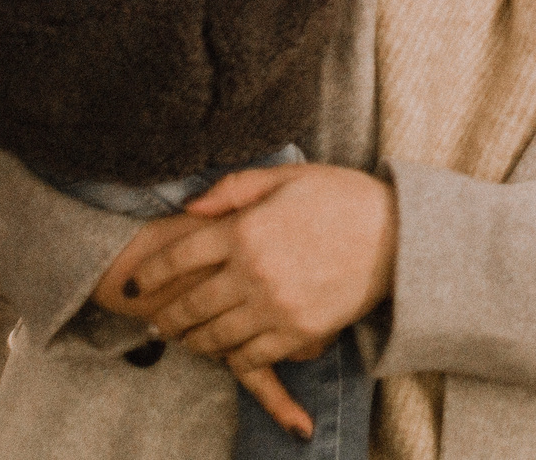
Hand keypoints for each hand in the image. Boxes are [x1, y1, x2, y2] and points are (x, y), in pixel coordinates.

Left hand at [125, 164, 398, 430]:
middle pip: (189, 305)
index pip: (178, 257)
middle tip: (156, 320)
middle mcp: (254, 273)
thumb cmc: (343, 198)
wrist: (400, 236)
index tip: (136, 283)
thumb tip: (190, 208)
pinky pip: (250, 357)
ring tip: (185, 339)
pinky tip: (227, 349)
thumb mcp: (288, 178)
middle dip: (166, 316)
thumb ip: (234, 189)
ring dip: (193, 340)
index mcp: (246, 231)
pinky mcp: (299, 333)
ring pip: (214, 337)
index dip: (149, 273)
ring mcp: (276, 308)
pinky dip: (233, 357)